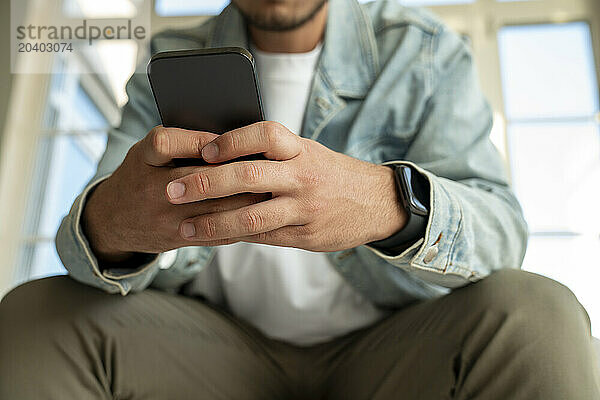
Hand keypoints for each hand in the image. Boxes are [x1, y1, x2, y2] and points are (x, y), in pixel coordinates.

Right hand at [82, 126, 269, 263]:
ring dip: (246, 199)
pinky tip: (257, 214)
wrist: (111, 219)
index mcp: (143, 158)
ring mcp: (162, 216)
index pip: (167, 143)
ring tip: (270, 190)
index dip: (198, 140)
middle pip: (199, 178)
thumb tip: (231, 138)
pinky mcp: (175, 237)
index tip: (225, 138)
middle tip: (266, 165)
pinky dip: (239, 223)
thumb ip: (179, 144)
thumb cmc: (141, 175)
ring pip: (214, 207)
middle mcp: (150, 187)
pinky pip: (215, 232)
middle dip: (236, 172)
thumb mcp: (147, 153)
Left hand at [166, 121, 407, 251]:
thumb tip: (221, 155)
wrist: (378, 202)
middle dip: (205, 184)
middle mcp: (302, 177)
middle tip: (172, 190)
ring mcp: (304, 209)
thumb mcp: (309, 153)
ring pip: (251, 217)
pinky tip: (211, 239)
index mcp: (302, 150)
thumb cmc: (332, 174)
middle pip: (248, 177)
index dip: (231, 141)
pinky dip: (233, 239)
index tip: (203, 150)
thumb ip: (274, 156)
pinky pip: (262, 238)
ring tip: (183, 228)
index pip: (263, 135)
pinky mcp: (305, 236)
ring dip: (211, 223)